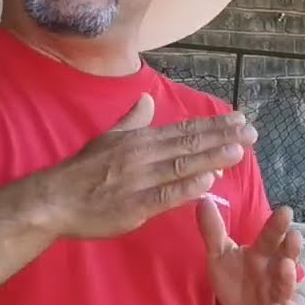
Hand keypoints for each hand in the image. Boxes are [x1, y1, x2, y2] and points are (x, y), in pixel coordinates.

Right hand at [34, 93, 256, 238]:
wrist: (52, 200)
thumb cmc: (82, 172)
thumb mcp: (108, 139)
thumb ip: (133, 121)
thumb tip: (147, 99)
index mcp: (140, 140)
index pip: (184, 129)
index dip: (214, 125)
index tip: (240, 119)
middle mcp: (143, 155)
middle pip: (189, 144)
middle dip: (223, 137)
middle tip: (252, 132)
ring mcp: (139, 180)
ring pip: (181, 166)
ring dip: (211, 158)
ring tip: (239, 151)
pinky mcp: (134, 205)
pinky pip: (165, 195)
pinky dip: (187, 187)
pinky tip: (209, 181)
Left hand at [198, 198, 303, 304]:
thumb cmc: (238, 283)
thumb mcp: (221, 257)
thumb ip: (214, 231)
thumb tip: (204, 200)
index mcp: (263, 255)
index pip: (271, 237)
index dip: (277, 226)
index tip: (284, 211)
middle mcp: (275, 272)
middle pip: (285, 257)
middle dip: (290, 247)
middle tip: (293, 235)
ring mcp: (279, 296)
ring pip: (286, 286)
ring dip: (288, 278)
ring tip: (286, 266)